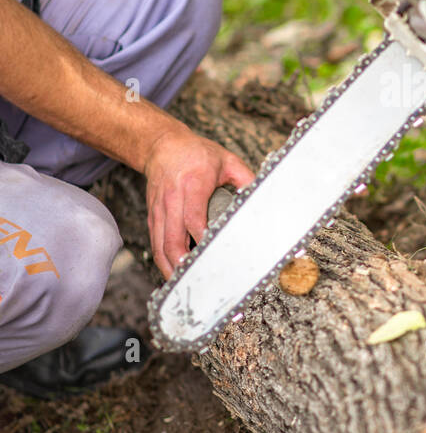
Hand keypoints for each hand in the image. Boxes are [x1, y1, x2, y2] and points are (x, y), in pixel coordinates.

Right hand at [144, 125, 254, 279]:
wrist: (162, 146)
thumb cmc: (196, 153)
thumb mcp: (226, 160)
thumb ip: (246, 179)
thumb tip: (265, 199)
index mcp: (193, 184)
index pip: (193, 217)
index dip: (201, 237)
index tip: (212, 253)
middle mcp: (173, 199)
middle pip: (172, 237)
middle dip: (182, 262)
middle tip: (196, 280)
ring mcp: (160, 209)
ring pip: (160, 244)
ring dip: (170, 267)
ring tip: (184, 285)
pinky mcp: (153, 216)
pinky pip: (156, 243)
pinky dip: (164, 260)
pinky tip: (174, 273)